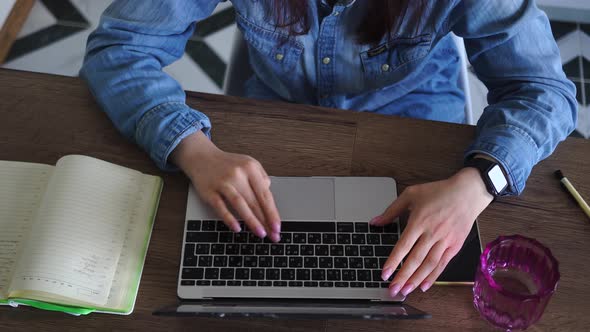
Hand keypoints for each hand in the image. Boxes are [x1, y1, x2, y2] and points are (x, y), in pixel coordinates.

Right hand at [171, 131, 280, 241]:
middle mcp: (238, 174)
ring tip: (260, 233)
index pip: (265, 194)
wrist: (201, 157)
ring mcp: (223, 182)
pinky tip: (237, 228)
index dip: (273, 212)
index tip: (277, 226)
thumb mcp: (248, 163)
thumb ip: (261, 178)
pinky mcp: (209, 191)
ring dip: (252, 221)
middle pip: (255, 201)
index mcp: (250, 168)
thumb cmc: (227, 164)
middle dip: (266, 220)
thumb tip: (268, 198)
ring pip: (240, 204)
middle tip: (273, 235)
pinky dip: (229, 218)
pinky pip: (220, 207)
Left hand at [371, 167, 492, 296]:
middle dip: (402, 277)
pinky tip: (424, 285)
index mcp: (419, 221)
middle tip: (393, 290)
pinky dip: (433, 276)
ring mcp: (445, 241)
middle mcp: (432, 233)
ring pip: (429, 265)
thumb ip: (391, 211)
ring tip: (405, 291)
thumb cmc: (439, 192)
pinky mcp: (455, 245)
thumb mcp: (411, 194)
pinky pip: (442, 264)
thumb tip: (375, 222)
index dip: (393, 262)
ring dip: (416, 280)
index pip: (403, 246)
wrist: (468, 192)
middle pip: (415, 260)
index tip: (384, 273)